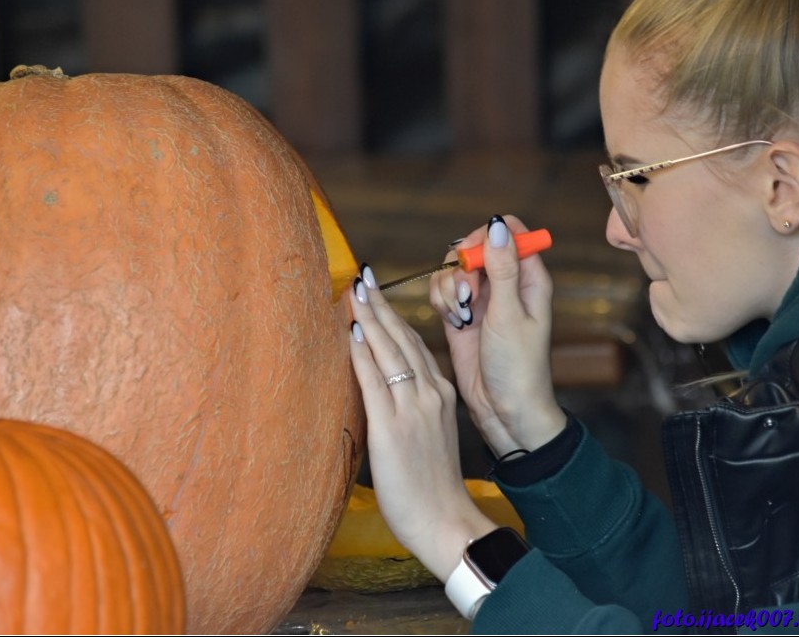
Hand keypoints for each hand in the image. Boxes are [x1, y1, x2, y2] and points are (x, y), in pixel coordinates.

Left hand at [348, 265, 495, 581]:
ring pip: (390, 352)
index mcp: (440, 394)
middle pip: (402, 339)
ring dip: (370, 319)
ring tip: (354, 292)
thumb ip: (410, 408)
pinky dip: (364, 354)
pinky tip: (353, 332)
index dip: (393, 318)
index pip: (413, 345)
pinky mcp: (394, 428)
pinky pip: (375, 381)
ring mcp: (414, 409)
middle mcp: (431, 394)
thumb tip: (382, 390)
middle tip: (363, 278)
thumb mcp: (429, 435)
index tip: (375, 295)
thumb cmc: (433, 485)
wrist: (445, 521)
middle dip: (379, 306)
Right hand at [430, 215, 564, 455]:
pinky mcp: (461, 315)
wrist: (503, 409)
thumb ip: (502, 269)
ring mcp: (482, 299)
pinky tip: (453, 322)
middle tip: (467, 295)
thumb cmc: (518, 368)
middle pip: (473, 247)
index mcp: (529, 277)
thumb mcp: (509, 315)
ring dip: (449, 287)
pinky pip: (442, 292)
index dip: (487, 237)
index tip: (475, 258)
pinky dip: (441, 301)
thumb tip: (497, 226)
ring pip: (453, 269)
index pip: (508, 232)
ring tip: (461, 315)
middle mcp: (505, 283)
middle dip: (461, 266)